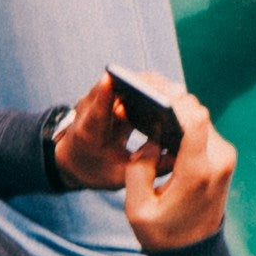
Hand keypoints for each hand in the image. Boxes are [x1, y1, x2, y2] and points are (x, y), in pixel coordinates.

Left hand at [49, 72, 169, 191]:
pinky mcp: (112, 92)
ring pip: (127, 81)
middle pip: (115, 87)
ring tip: (180, 96)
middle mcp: (90, 107)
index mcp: (87, 131)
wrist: (74, 159)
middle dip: (145, 87)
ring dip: (152, 85)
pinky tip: (172, 98)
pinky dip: (152, 89)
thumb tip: (180, 158)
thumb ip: (146, 168)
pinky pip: (134, 84)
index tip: (111, 78)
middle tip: (177, 94)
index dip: (104, 95)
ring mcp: (101, 96)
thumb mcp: (118, 177)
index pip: (95, 110)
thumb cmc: (94, 169)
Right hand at [113, 84, 233, 255]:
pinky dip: (183, 123)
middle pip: (197, 113)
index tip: (150, 91)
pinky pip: (202, 129)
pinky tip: (162, 123)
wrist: (193, 255)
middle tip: (142, 93)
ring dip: (176, 112)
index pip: (195, 120)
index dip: (173, 100)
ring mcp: (225, 158)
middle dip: (170, 101)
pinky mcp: (223, 158)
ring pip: (200, 118)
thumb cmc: (162, 234)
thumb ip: (139, 168)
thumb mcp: (137, 208)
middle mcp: (218, 160)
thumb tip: (150, 139)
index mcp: (198, 171)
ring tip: (148, 104)